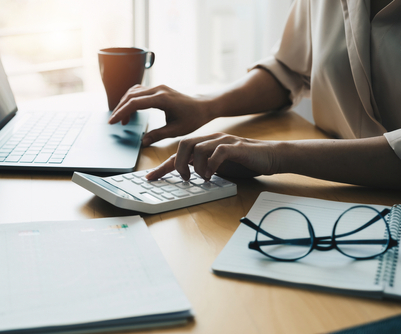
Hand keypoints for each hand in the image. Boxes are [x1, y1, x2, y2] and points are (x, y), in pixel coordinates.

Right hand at [108, 85, 213, 145]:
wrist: (203, 106)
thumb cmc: (193, 118)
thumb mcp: (176, 130)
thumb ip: (158, 135)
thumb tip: (143, 142)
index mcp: (162, 99)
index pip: (135, 103)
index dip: (121, 112)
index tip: (113, 122)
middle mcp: (158, 90)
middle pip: (131, 96)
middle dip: (120, 109)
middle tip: (113, 122)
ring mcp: (158, 88)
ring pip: (134, 92)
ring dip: (125, 104)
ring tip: (123, 120)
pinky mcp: (158, 89)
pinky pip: (139, 91)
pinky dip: (131, 100)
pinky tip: (130, 110)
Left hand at [146, 133, 278, 180]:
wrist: (272, 156)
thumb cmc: (245, 162)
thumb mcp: (219, 166)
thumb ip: (204, 168)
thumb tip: (188, 177)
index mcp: (205, 144)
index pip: (179, 153)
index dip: (163, 166)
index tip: (150, 177)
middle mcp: (211, 140)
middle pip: (183, 144)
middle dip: (178, 163)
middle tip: (184, 178)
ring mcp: (223, 141)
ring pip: (197, 147)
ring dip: (195, 166)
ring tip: (202, 177)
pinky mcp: (236, 147)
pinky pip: (217, 152)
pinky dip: (211, 164)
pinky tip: (213, 173)